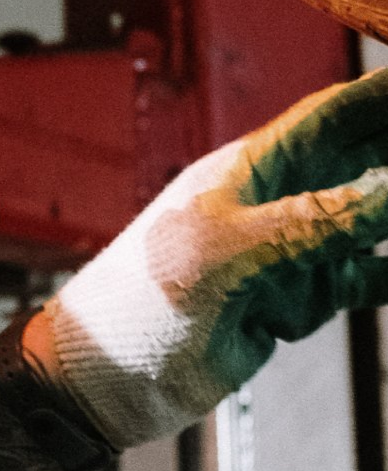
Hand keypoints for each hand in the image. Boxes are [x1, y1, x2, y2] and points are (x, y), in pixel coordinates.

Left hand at [36, 67, 387, 448]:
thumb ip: (309, 223)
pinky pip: (361, 275)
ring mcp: (285, 250)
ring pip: (368, 217)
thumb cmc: (142, 300)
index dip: (377, 95)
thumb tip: (387, 188)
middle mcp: (271, 201)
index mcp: (245, 170)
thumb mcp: (227, 252)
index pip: (328, 116)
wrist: (110, 375)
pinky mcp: (293, 299)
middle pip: (357, 158)